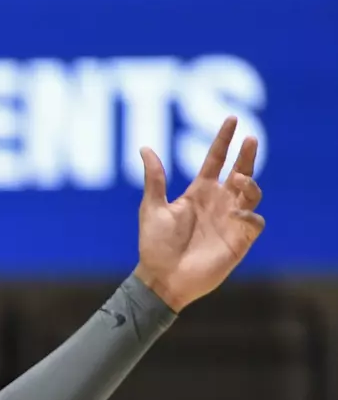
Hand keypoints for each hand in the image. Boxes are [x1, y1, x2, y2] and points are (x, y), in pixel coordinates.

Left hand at [133, 116, 264, 311]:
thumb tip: (144, 147)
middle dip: (247, 155)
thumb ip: (155, 179)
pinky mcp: (239, 239)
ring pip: (253, 193)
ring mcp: (230, 219)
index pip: (216, 160)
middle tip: (250, 139)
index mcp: (198, 192)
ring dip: (250, 183)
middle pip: (240, 171)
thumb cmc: (155, 246)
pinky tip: (236, 212)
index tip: (232, 119)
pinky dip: (250, 214)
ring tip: (238, 179)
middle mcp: (218, 202)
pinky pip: (255, 221)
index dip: (224, 140)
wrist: (161, 279)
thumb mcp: (152, 208)